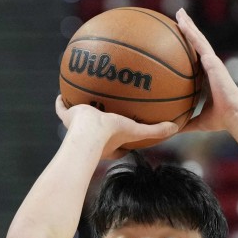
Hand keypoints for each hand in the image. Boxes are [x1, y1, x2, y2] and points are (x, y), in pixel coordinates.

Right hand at [55, 96, 177, 158]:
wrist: (88, 134)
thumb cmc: (112, 135)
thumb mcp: (137, 131)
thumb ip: (155, 130)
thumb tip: (175, 128)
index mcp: (109, 144)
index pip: (118, 145)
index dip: (123, 140)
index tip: (127, 130)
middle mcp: (93, 137)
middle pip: (98, 129)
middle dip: (102, 122)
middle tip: (106, 111)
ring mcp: (78, 128)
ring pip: (79, 118)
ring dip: (82, 110)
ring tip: (84, 98)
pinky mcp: (68, 118)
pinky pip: (62, 108)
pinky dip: (61, 101)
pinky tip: (62, 91)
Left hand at [175, 9, 237, 133]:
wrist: (234, 116)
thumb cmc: (220, 120)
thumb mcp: (199, 121)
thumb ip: (186, 122)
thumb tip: (172, 131)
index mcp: (207, 76)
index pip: (196, 58)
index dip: (189, 46)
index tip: (180, 37)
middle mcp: (211, 66)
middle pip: (197, 43)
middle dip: (189, 29)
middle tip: (179, 17)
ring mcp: (213, 62)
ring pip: (198, 39)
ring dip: (189, 25)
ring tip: (180, 13)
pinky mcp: (214, 62)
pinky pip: (200, 44)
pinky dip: (191, 33)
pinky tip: (182, 24)